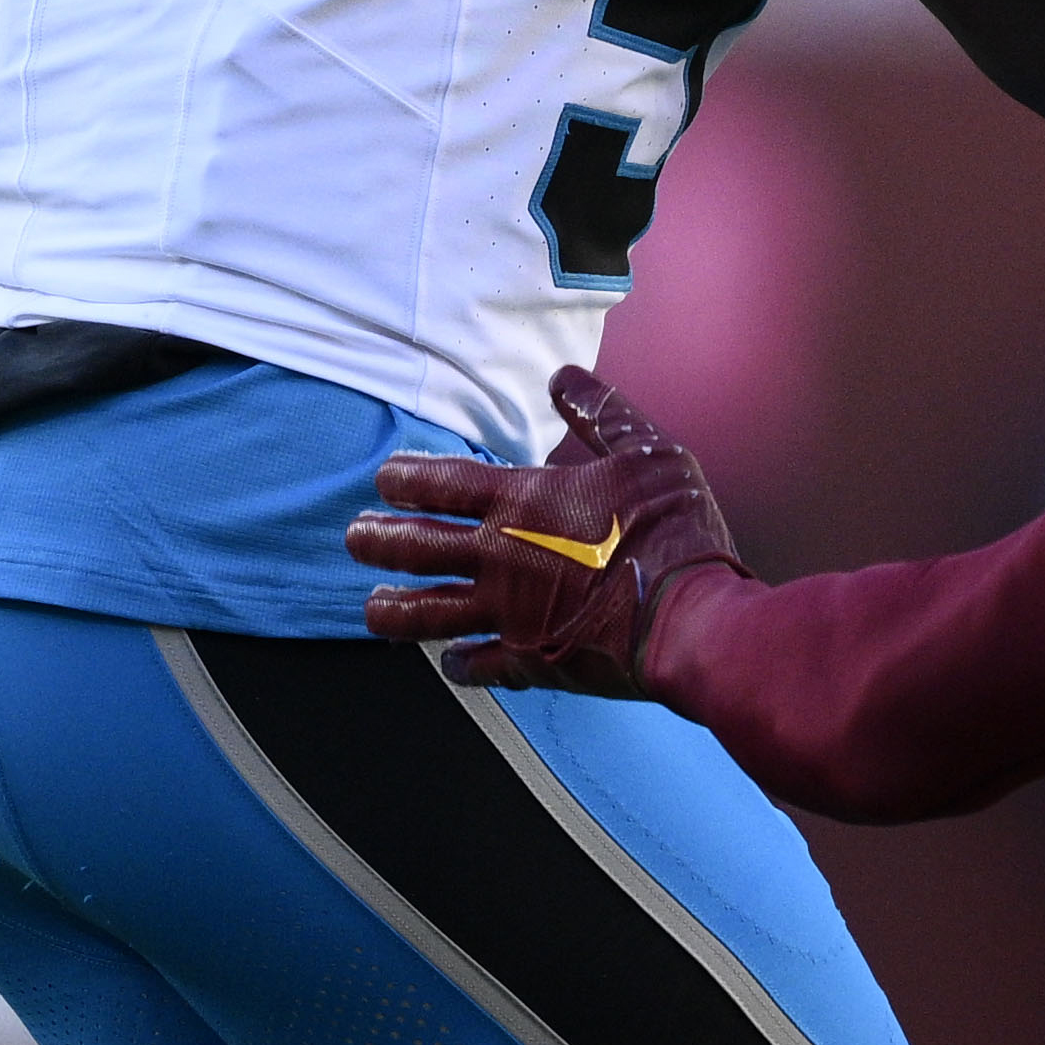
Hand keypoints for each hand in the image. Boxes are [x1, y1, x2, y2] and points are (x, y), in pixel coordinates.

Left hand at [349, 367, 744, 696]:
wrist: (688, 615)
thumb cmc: (671, 529)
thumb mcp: (646, 450)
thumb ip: (600, 413)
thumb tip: (564, 378)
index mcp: (525, 502)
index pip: (445, 484)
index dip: (407, 480)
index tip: (383, 480)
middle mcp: (502, 557)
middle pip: (419, 547)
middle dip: (380, 541)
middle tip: (355, 538)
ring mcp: (509, 613)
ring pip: (430, 613)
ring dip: (395, 610)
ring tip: (372, 608)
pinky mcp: (530, 659)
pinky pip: (480, 666)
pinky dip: (459, 666)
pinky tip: (449, 664)